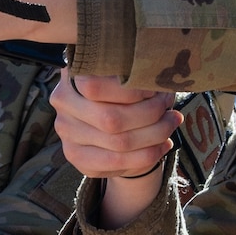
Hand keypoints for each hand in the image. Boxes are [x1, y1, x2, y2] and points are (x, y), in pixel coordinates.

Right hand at [51, 74, 178, 228]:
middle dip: (150, 115)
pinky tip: (164, 143)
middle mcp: (62, 103)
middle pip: (111, 119)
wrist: (107, 116)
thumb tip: (161, 81)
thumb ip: (136, 73)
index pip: (95, 86)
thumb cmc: (122, 87)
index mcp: (72, 74)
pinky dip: (148, 154)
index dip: (132, 90)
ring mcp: (66, 133)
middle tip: (171, 108)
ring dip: (155, 134)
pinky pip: (117, 163)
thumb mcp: (126, 71)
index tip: (156, 89)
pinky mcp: (76, 156)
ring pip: (118, 143)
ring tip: (172, 122)